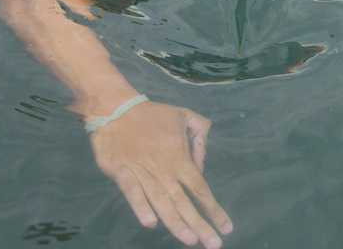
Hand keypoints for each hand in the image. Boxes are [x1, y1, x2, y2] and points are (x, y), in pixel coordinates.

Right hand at [90, 102, 232, 247]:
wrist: (115, 108)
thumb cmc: (151, 116)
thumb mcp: (184, 116)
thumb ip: (199, 135)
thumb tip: (201, 165)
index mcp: (180, 158)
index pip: (200, 188)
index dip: (214, 209)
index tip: (227, 228)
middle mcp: (164, 170)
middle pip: (184, 202)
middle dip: (200, 224)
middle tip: (213, 245)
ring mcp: (143, 173)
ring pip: (161, 202)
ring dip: (176, 222)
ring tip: (190, 240)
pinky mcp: (122, 173)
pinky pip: (132, 192)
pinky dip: (141, 206)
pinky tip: (150, 223)